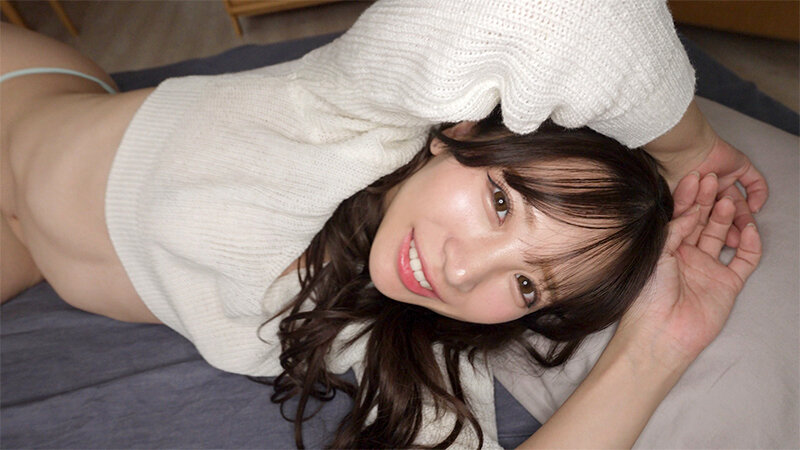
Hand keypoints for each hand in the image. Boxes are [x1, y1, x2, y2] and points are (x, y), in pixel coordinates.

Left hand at [618, 178, 761, 364]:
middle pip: (703, 221)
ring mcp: (709, 268)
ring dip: (727, 217)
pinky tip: (749, 227)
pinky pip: (744, 259)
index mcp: (667, 248)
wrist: (661, 332)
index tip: (694, 176)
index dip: (688, 197)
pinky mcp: (728, 283)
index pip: (681, 216)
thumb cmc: (648, 296)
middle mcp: (688, 255)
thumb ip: (674, 230)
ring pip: (723, 235)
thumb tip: (692, 210)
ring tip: (728, 200)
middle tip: (713, 179)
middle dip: (708, 200)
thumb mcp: (656, 255)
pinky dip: (750, 243)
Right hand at [646, 100, 768, 247]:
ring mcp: (723, 176)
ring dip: (743, 214)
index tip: (719, 244)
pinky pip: (754, 181)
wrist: (684, 150)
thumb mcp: (668, 207)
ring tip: (746, 227)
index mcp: (689, 197)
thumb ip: (676, 224)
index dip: (713, 233)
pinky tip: (756, 206)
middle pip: (722, 212)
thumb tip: (685, 235)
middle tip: (735, 241)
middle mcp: (706, 188)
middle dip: (730, 228)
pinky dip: (759, 193)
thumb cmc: (671, 177)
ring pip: (738, 200)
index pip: (704, 219)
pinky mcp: (739, 166)